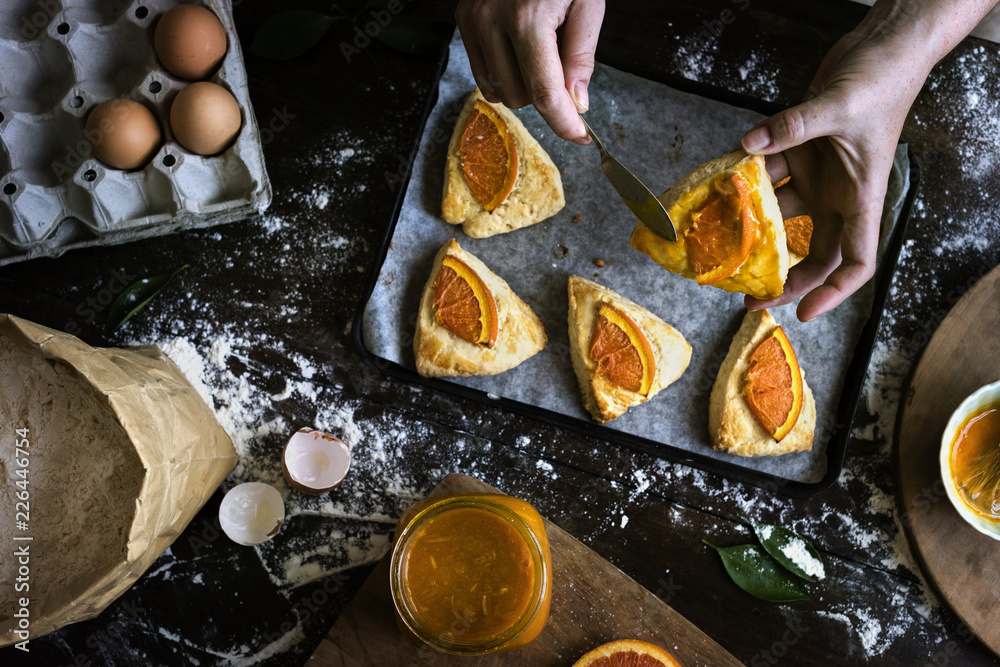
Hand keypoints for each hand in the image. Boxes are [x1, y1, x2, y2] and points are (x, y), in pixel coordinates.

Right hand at [454, 0, 604, 143]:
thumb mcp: (588, 2)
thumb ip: (581, 56)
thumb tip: (575, 103)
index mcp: (529, 18)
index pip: (544, 92)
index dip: (564, 122)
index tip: (581, 136)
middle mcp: (493, 21)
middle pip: (520, 96)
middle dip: (546, 95)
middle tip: (564, 66)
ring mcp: (473, 20)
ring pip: (498, 91)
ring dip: (523, 87)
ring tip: (541, 53)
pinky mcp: (463, 19)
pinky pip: (482, 73)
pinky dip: (504, 74)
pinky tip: (519, 50)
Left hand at [741, 28, 928, 320]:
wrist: (882, 47)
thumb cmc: (881, 81)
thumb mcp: (839, 107)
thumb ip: (795, 127)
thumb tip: (750, 144)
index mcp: (860, 199)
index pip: (855, 261)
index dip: (833, 292)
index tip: (803, 311)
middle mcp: (839, 196)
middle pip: (812, 253)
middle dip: (783, 278)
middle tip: (747, 296)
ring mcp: (819, 175)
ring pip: (782, 216)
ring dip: (752, 229)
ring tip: (720, 245)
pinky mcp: (801, 152)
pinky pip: (768, 174)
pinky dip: (744, 180)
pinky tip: (718, 184)